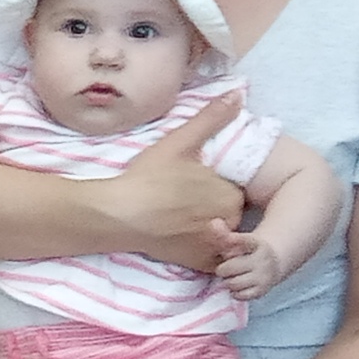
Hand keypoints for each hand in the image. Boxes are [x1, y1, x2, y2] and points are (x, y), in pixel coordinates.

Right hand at [109, 93, 256, 273]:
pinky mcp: (199, 264)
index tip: (195, 183)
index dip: (216, 185)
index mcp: (230, 193)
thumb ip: (212, 118)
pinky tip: (182, 236)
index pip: (234, 189)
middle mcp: (228, 222)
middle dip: (214, 207)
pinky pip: (212, 257)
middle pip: (230, 212)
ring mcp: (214, 246)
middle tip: (184, 200)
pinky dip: (202, 248)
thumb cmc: (148, 178)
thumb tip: (239, 93)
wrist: (119, 215)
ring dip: (209, 227)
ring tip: (181, 218)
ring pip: (221, 234)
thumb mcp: (179, 142)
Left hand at [222, 228, 299, 301]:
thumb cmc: (248, 252)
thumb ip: (224, 233)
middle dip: (224, 268)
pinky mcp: (262, 290)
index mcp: (257, 243)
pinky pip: (240, 295)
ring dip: (228, 281)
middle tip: (226, 267)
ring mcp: (263, 276)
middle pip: (230, 267)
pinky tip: (238, 285)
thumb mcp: (240, 240)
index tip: (228, 239)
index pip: (245, 241)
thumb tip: (214, 223)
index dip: (233, 240)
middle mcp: (262, 259)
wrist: (274, 264)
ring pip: (233, 283)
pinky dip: (235, 292)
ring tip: (232, 276)